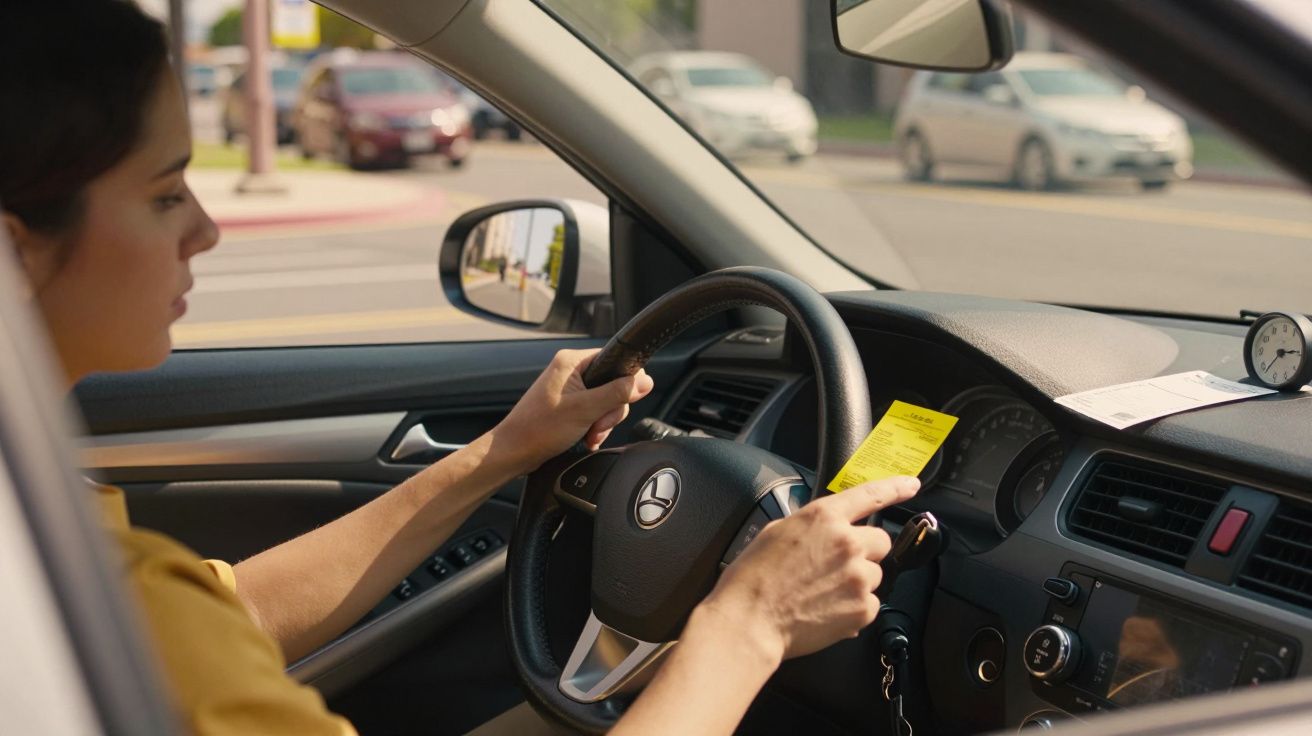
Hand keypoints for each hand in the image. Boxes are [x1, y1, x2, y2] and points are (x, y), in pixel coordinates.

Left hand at [492, 348, 653, 474]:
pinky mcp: (569, 405)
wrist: (514, 452)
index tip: (622, 402)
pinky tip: (587, 438)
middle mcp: (571, 371)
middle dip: (610, 411)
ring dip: (602, 423)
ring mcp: (570, 389)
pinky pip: (594, 412)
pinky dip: (594, 427)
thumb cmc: (539, 429)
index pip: (615, 360)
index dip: (625, 382)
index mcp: (572, 362)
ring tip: (589, 436)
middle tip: (597, 426)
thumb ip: (618, 393)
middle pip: (613, 384)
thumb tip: (646, 381)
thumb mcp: (585, 410)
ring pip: (606, 401)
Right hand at [695, 476, 921, 662]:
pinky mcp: (863, 608)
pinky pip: (870, 603)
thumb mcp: (777, 533)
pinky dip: (854, 608)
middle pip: (881, 541)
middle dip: (865, 551)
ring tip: (823, 593)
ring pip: (875, 574)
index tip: (910, 485)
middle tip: (837, 567)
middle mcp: (847, 543)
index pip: (870, 494)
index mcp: (824, 517)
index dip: (895, 487)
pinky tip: (826, 611)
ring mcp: (858, 577)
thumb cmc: (753, 579)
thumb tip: (824, 530)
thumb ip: (810, 526)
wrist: (750, 622)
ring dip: (857, 581)